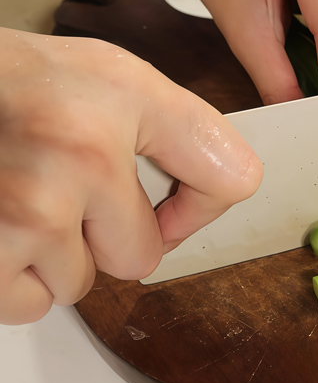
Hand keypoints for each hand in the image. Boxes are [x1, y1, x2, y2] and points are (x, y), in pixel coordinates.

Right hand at [0, 27, 262, 324]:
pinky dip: (12, 280)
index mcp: (119, 97)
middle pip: (140, 258)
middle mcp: (75, 153)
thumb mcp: (107, 77)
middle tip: (54, 187)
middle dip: (102, 237)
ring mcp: (25, 211)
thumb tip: (231, 188)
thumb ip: (181, 133)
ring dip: (49, 257)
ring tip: (14, 199)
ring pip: (79, 285)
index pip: (231, 178)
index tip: (171, 202)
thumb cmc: (9, 86)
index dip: (200, 203)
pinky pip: (32, 305)